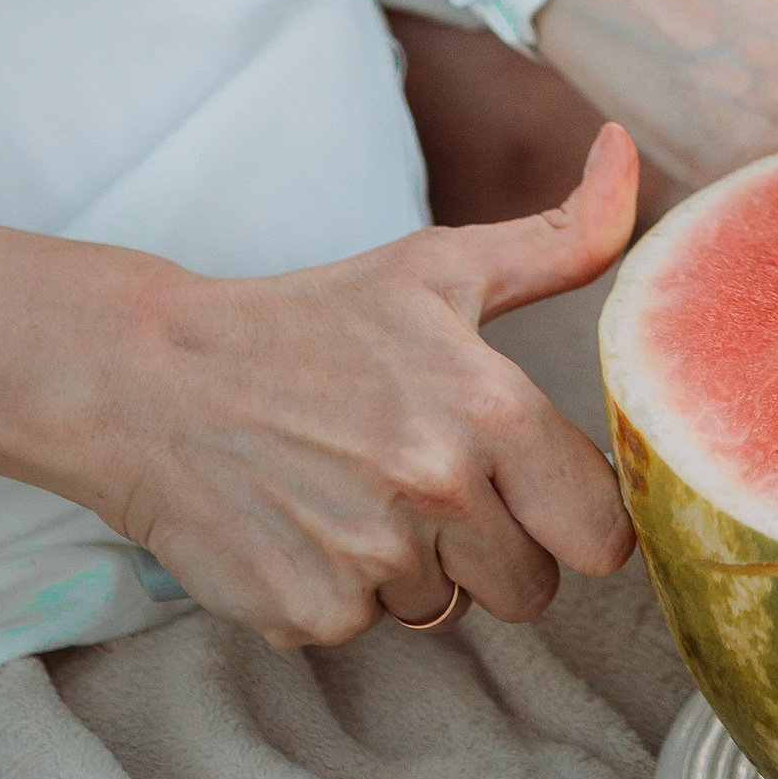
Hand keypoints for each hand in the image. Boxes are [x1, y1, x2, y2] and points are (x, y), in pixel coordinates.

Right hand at [0, 123, 640, 647]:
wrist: (152, 381)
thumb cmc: (311, 320)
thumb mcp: (440, 267)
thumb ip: (563, 236)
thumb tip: (625, 149)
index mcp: (491, 409)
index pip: (602, 532)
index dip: (572, 516)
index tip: (536, 489)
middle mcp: (440, 493)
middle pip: (532, 588)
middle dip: (496, 547)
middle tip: (427, 479)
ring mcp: (371, 563)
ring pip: (448, 610)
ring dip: (416, 568)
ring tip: (354, 486)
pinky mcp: (308, 615)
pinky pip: (367, 629)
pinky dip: (343, 590)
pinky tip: (304, 521)